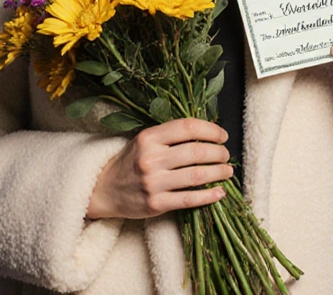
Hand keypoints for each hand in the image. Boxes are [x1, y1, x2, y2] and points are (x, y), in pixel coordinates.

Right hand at [86, 118, 232, 219]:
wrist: (105, 189)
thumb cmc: (131, 161)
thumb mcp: (144, 140)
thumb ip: (170, 135)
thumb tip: (208, 133)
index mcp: (149, 138)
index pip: (187, 127)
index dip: (211, 130)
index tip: (222, 136)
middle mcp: (151, 159)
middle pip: (196, 152)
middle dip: (218, 153)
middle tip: (226, 155)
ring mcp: (153, 183)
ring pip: (196, 175)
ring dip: (218, 173)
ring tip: (227, 171)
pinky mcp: (156, 204)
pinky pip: (189, 199)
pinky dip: (208, 196)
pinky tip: (220, 192)